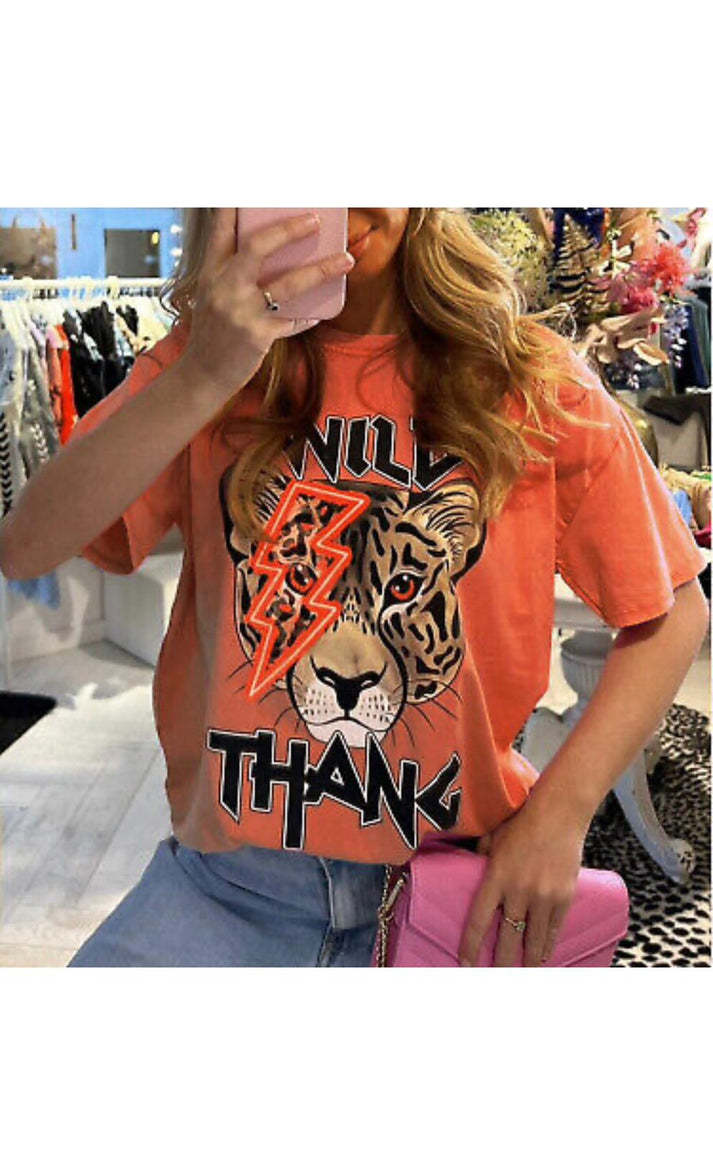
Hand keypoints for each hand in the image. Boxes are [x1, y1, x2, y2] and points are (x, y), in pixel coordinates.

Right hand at [182, 209, 355, 398]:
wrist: (201, 375)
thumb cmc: (212, 334)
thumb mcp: (210, 297)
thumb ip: (231, 273)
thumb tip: (265, 253)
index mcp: (211, 273)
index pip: (221, 229)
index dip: (235, 205)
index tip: (249, 188)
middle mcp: (223, 287)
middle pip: (258, 246)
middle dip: (290, 230)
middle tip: (315, 220)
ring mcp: (240, 311)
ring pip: (289, 283)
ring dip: (322, 270)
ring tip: (346, 261)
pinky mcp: (256, 336)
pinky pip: (293, 320)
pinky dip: (309, 315)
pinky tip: (321, 312)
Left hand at [457, 796, 589, 966]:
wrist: (559, 813)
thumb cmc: (521, 822)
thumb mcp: (492, 839)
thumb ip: (481, 859)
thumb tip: (471, 870)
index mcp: (496, 877)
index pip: (478, 920)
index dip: (471, 944)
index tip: (466, 963)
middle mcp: (519, 891)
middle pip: (507, 937)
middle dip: (500, 962)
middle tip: (496, 978)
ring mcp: (544, 896)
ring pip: (533, 939)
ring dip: (527, 960)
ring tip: (522, 975)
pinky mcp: (564, 897)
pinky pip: (554, 930)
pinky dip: (547, 945)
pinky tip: (542, 957)